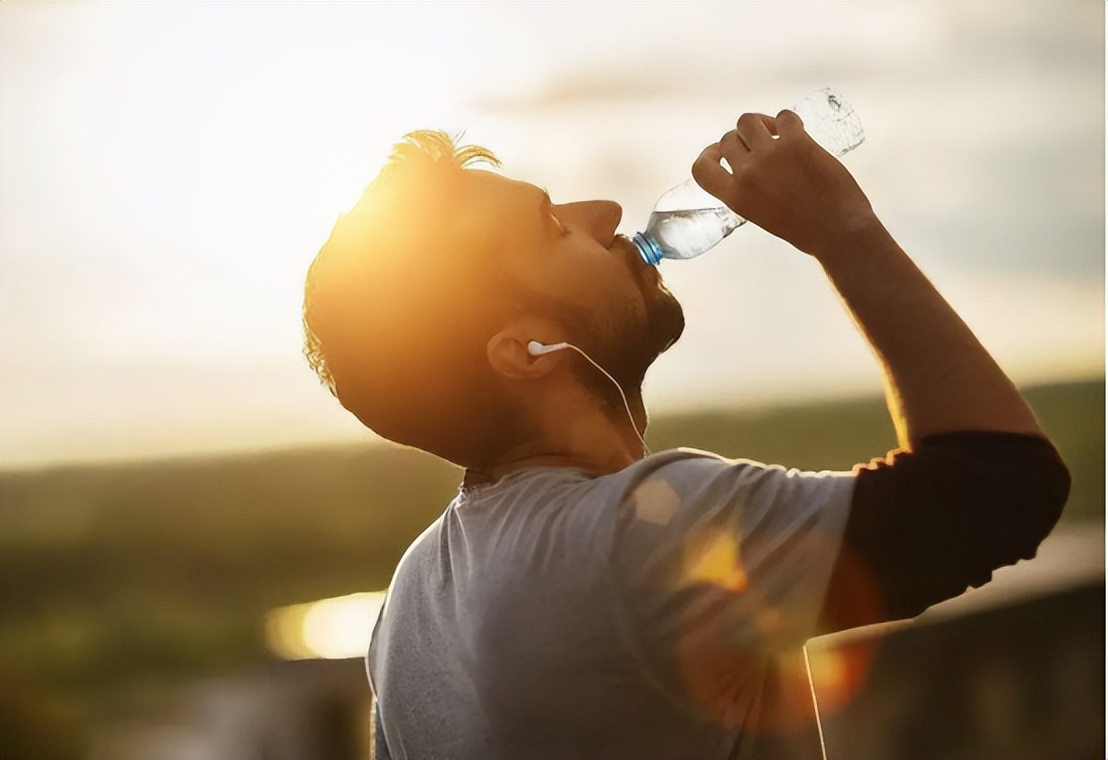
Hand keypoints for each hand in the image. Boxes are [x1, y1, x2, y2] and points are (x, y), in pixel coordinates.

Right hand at [691, 110, 875, 258]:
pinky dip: (788, 120)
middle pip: (728, 139)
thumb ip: (748, 190)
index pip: (701, 168)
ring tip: (775, 132)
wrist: (837, 230)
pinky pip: (783, 116)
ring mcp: (770, 155)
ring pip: (748, 121)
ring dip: (759, 123)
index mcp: (735, 197)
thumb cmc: (804, 229)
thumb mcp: (760, 214)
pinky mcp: (796, 142)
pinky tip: (796, 132)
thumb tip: (749, 166)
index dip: (708, 154)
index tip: (718, 151)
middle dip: (742, 139)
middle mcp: (747, 173)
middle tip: (759, 143)